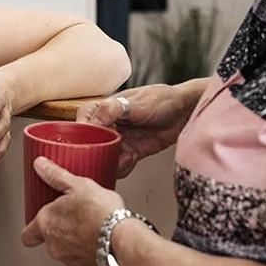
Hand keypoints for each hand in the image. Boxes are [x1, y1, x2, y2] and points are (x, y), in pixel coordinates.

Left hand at [21, 158, 122, 265]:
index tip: (39, 220)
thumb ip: (55, 175)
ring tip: (88, 224)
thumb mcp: (78, 185)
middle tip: (72, 216)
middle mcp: (53, 244)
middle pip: (48, 239)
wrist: (122, 238)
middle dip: (58, 229)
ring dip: (72, 240)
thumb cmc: (100, 213)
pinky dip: (86, 248)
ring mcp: (68, 257)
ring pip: (64, 249)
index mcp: (46, 223)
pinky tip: (98, 236)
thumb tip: (40, 165)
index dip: (32, 228)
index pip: (27, 234)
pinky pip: (81, 256)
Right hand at [78, 84, 197, 178]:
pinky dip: (123, 167)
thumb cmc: (161, 99)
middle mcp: (107, 125)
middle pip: (90, 145)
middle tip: (106, 156)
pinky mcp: (130, 152)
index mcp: (102, 109)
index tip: (88, 144)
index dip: (81, 136)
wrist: (185, 112)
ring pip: (103, 157)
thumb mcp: (135, 102)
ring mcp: (118, 140)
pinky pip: (119, 165)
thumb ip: (111, 110)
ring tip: (124, 157)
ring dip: (111, 162)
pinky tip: (132, 158)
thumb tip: (90, 121)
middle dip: (97, 154)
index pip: (81, 124)